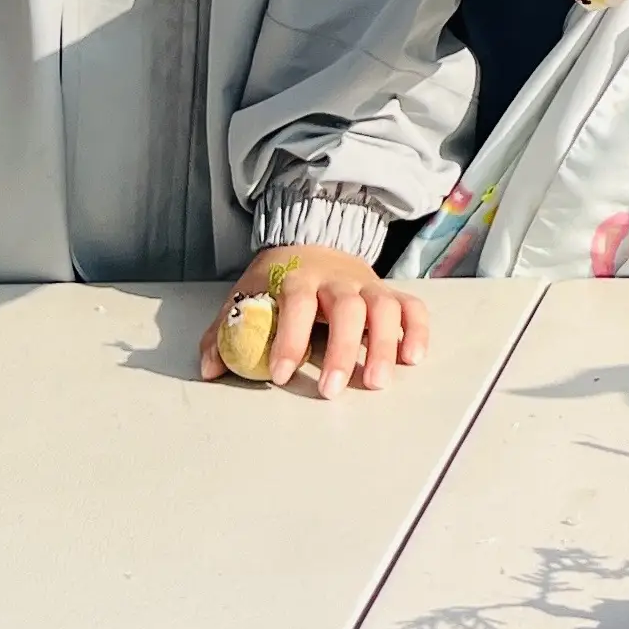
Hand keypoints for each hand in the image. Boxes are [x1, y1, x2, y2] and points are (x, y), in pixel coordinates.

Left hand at [200, 243, 425, 396]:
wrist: (313, 240)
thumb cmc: (278, 279)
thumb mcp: (244, 296)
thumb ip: (223, 332)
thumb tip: (211, 369)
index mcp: (298, 277)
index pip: (296, 304)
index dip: (289, 339)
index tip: (281, 375)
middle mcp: (338, 278)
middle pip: (347, 308)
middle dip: (341, 350)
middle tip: (331, 389)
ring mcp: (367, 285)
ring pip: (383, 308)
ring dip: (382, 345)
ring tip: (376, 382)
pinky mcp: (388, 292)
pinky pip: (411, 306)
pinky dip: (416, 330)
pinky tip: (411, 358)